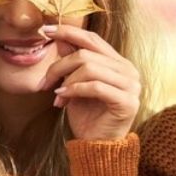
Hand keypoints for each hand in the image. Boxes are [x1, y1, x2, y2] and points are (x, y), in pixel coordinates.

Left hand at [39, 24, 141, 141]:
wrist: (98, 145)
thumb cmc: (88, 115)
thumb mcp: (74, 84)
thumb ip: (72, 61)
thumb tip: (60, 38)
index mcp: (118, 63)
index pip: (93, 39)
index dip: (69, 32)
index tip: (45, 30)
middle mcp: (128, 70)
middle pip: (87, 54)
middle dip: (59, 67)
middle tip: (43, 83)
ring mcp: (131, 86)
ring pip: (90, 68)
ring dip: (66, 81)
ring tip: (56, 96)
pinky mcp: (128, 101)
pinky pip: (96, 87)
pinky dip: (74, 91)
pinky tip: (62, 100)